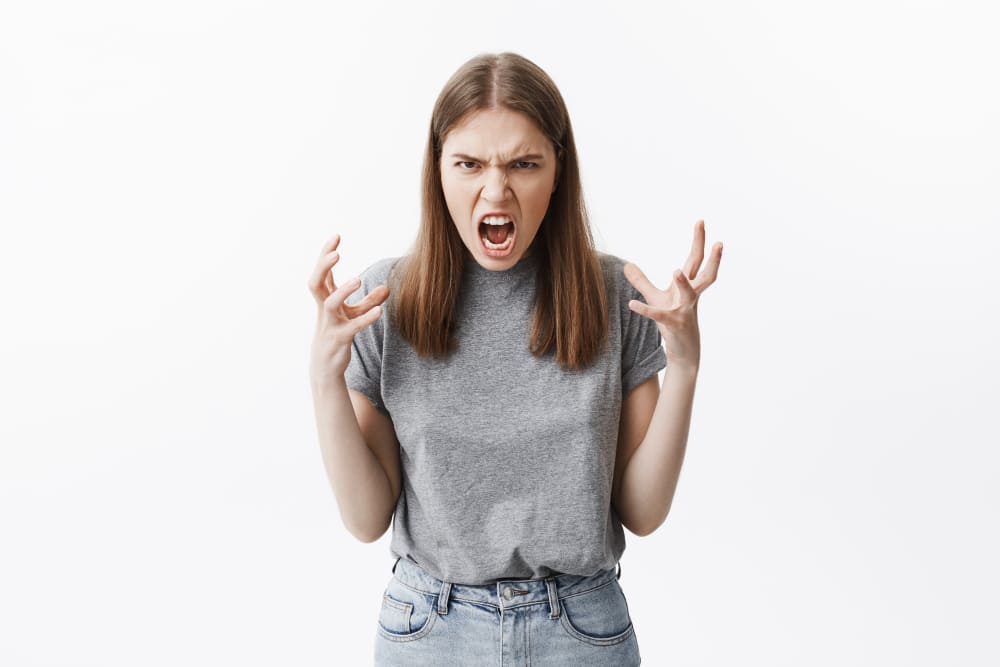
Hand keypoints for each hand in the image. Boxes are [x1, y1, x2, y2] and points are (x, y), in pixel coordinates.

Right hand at [306, 233, 389, 384]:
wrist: (326, 366)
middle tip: (337, 252)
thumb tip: (388, 287)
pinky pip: (352, 327)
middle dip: (323, 266)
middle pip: (316, 283)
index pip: (322, 272)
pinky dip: (366, 318)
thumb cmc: (338, 334)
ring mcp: (329, 324)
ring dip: (343, 291)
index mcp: (325, 298)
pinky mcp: (340, 338)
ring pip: (330, 304)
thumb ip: (369, 301)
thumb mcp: (354, 315)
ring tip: (358, 280)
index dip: (326, 254)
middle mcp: (323, 308)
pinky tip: (380, 312)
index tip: (336, 236)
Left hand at [623, 220, 722, 367]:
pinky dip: (646, 310)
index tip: (700, 221)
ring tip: (675, 270)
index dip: (698, 241)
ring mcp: (685, 310)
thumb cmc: (672, 319)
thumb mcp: (656, 297)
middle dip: (712, 258)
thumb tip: (626, 265)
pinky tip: (631, 304)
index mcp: (688, 285)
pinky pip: (659, 316)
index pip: (695, 259)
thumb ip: (641, 281)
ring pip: (688, 295)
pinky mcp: (673, 324)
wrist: (684, 349)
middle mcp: (691, 296)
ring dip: (682, 283)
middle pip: (705, 274)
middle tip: (719, 241)